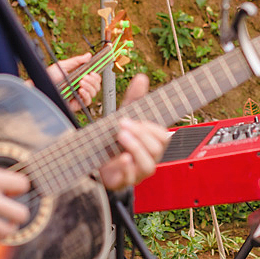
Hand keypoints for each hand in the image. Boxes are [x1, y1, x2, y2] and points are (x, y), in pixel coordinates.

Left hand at [48, 52, 101, 108]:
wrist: (41, 87)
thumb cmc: (49, 77)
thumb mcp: (63, 65)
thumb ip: (76, 61)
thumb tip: (88, 56)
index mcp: (79, 77)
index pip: (93, 77)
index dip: (96, 74)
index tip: (93, 71)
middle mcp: (80, 86)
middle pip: (96, 85)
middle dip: (94, 80)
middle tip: (86, 76)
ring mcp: (79, 95)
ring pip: (94, 92)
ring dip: (90, 86)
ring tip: (81, 82)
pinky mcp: (77, 103)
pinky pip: (88, 101)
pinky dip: (87, 94)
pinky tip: (81, 90)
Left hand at [98, 74, 169, 189]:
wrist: (96, 160)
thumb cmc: (116, 139)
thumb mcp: (125, 116)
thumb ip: (134, 99)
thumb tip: (141, 77)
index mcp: (152, 143)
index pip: (163, 137)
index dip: (151, 128)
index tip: (134, 119)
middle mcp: (149, 158)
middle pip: (157, 149)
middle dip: (141, 135)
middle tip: (122, 124)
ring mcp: (138, 172)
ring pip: (148, 165)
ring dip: (135, 149)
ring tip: (121, 137)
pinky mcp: (124, 181)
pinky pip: (131, 179)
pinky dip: (127, 169)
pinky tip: (121, 158)